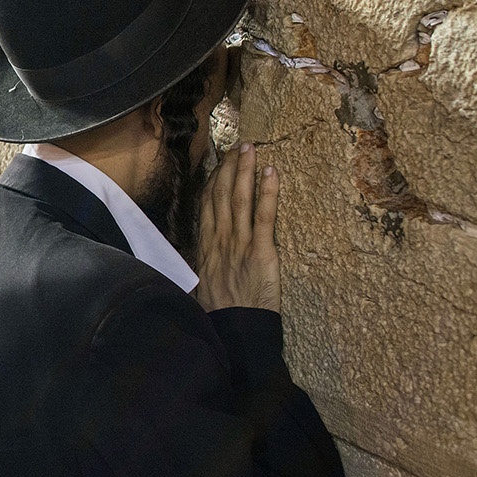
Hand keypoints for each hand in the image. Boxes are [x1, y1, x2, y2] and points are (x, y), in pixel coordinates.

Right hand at [194, 142, 281, 312]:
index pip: (207, 206)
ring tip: (250, 149)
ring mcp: (239, 244)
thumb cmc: (221, 313)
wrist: (234, 330)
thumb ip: (207, 264)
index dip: (213, 182)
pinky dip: (267, 193)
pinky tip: (271, 173)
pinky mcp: (261, 251)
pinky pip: (264, 217)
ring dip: (244, 170)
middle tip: (238, 145)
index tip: (220, 164)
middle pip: (221, 195)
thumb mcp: (204, 284)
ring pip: (239, 199)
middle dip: (229, 168)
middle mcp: (220, 239)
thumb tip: (207, 256)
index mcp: (207, 247)